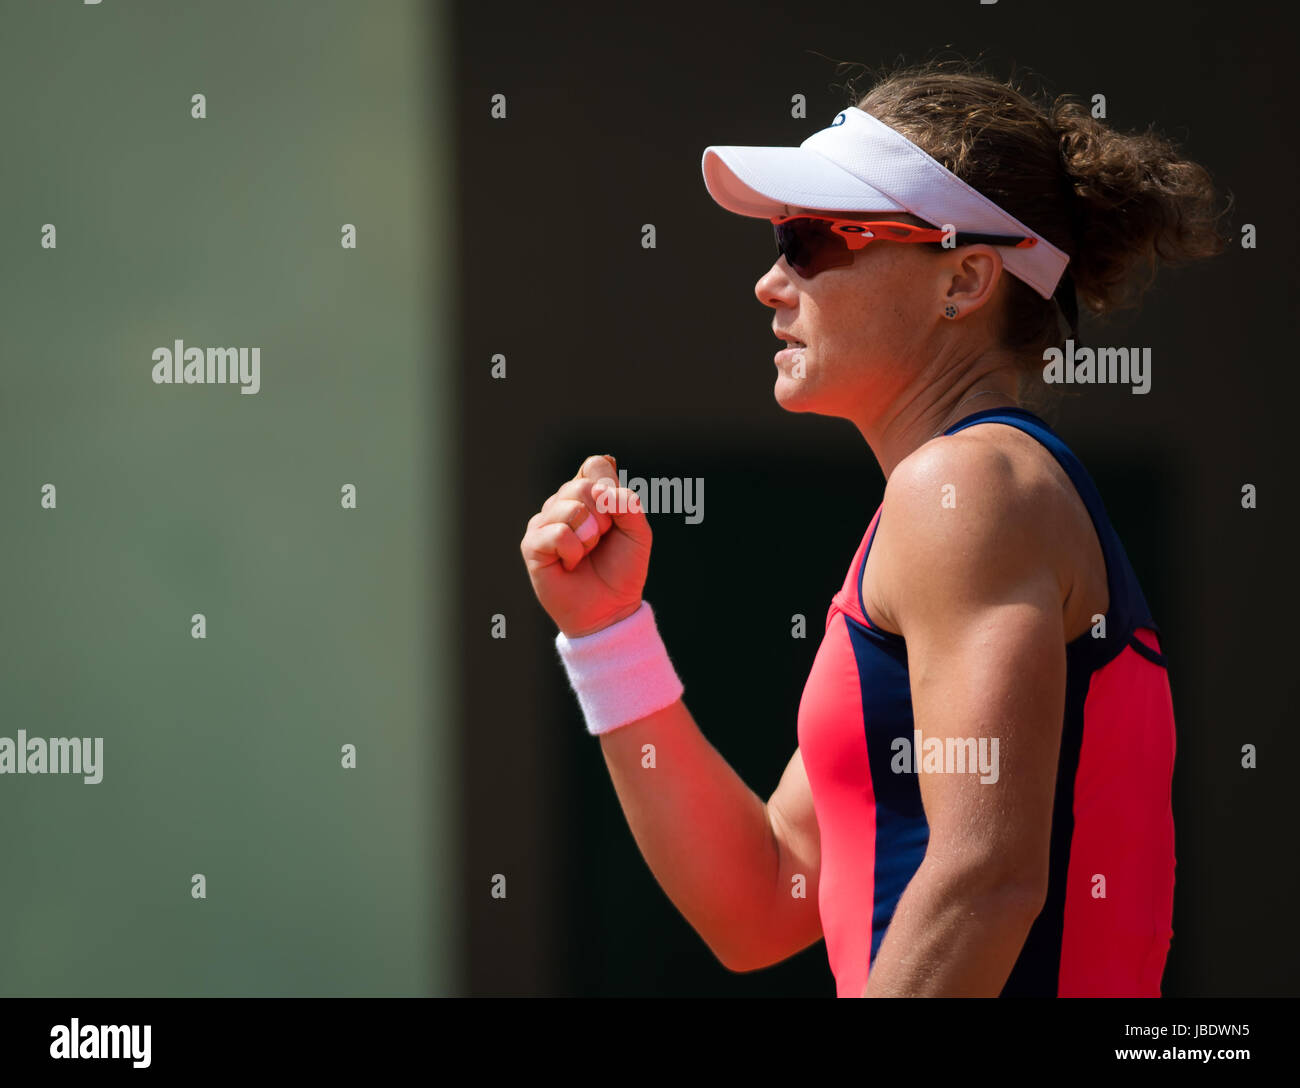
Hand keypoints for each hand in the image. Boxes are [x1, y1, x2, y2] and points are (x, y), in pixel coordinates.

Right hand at [520, 454, 652, 637]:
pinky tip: (571, 563)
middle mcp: (563, 504)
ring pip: (570, 509)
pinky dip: (574, 551)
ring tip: (586, 554)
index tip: (616, 514)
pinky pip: (558, 533)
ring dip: (590, 537)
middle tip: (601, 540)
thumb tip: (603, 486)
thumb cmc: (622, 570)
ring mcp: (544, 522)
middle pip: (582, 486)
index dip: (609, 486)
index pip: (594, 465)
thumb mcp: (638, 533)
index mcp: (588, 496)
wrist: (611, 608)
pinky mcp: (532, 544)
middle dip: (603, 518)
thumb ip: (628, 503)